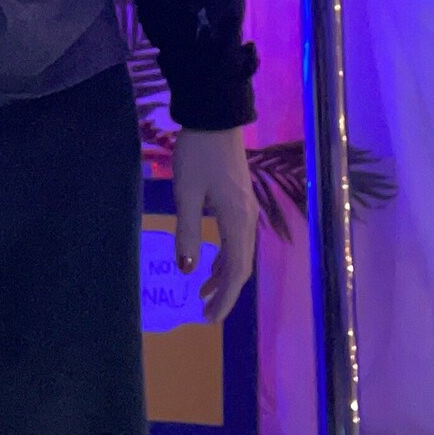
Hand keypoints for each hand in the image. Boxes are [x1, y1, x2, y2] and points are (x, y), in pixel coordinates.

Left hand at [171, 127, 257, 324]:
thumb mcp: (186, 194)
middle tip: (205, 313)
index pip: (237, 272)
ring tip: (203, 291)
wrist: (215, 116)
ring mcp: (245, 207)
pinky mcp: (239, 198)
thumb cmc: (198, 154)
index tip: (209, 318)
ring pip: (239, 252)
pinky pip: (236, 237)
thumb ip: (187, 233)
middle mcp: (248, 219)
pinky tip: (210, 260)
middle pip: (241, 266)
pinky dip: (225, 255)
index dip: (225, 298)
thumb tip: (187, 270)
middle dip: (224, 291)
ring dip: (223, 274)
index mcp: (237, 222)